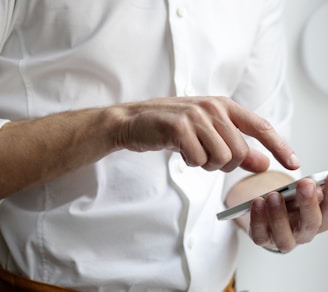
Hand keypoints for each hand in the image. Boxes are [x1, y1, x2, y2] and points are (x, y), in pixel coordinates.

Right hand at [115, 96, 299, 171]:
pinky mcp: (179, 128)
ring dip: (206, 163)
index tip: (293, 163)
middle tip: (206, 156)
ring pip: (221, 158)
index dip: (279, 146)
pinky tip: (180, 150)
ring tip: (192, 151)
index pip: (260, 127)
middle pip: (240, 152)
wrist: (134, 121)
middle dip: (225, 163)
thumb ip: (237, 147)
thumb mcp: (208, 134)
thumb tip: (264, 163)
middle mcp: (213, 107)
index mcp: (223, 105)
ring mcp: (195, 116)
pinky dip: (190, 162)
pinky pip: (198, 159)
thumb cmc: (172, 127)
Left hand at [249, 176, 327, 252]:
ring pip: (284, 235)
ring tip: (273, 195)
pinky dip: (257, 219)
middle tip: (305, 184)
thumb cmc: (286, 201)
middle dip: (308, 203)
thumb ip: (306, 189)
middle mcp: (303, 233)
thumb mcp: (298, 192)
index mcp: (317, 219)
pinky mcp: (262, 239)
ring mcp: (282, 239)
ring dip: (279, 215)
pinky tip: (257, 202)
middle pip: (310, 223)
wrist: (263, 212)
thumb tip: (313, 185)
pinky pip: (259, 234)